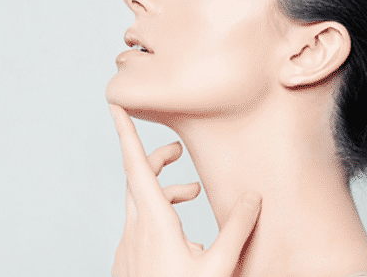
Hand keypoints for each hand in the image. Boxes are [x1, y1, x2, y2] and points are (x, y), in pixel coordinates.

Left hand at [109, 104, 261, 276]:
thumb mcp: (218, 265)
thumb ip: (237, 229)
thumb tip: (252, 197)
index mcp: (154, 224)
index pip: (135, 167)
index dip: (126, 133)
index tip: (115, 105)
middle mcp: (135, 231)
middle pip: (136, 179)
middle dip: (156, 159)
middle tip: (179, 152)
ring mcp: (128, 248)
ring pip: (138, 203)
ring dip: (163, 191)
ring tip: (191, 194)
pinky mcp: (128, 262)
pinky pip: (138, 226)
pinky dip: (157, 215)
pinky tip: (180, 233)